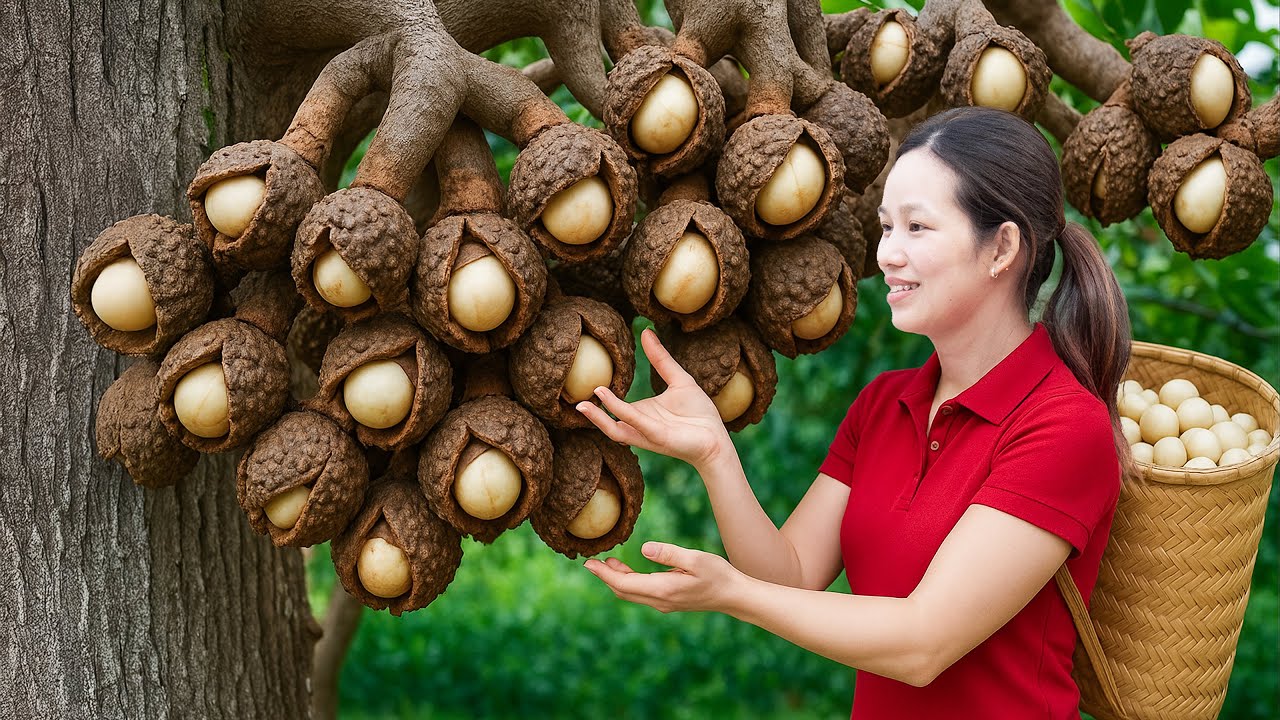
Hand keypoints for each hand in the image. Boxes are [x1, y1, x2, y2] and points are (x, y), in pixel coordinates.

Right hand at [576, 327, 730, 468]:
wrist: (717, 437)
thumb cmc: (698, 413)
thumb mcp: (678, 379)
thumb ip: (660, 359)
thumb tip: (645, 331)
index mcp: (641, 414)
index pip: (614, 409)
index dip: (600, 398)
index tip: (586, 382)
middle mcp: (639, 426)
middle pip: (608, 423)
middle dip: (590, 414)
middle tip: (574, 400)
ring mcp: (646, 433)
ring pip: (615, 429)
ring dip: (599, 417)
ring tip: (583, 404)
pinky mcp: (656, 437)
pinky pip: (634, 424)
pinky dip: (619, 412)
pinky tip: (607, 399)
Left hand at [584, 541, 744, 614]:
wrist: (734, 596)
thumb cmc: (718, 574)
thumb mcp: (695, 558)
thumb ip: (668, 553)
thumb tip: (644, 549)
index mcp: (663, 590)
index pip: (624, 584)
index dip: (604, 574)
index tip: (588, 564)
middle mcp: (659, 600)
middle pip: (623, 591)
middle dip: (605, 577)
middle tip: (590, 562)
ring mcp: (664, 603)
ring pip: (631, 593)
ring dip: (617, 579)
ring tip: (607, 562)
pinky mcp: (668, 601)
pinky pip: (641, 593)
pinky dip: (629, 582)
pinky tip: (628, 570)